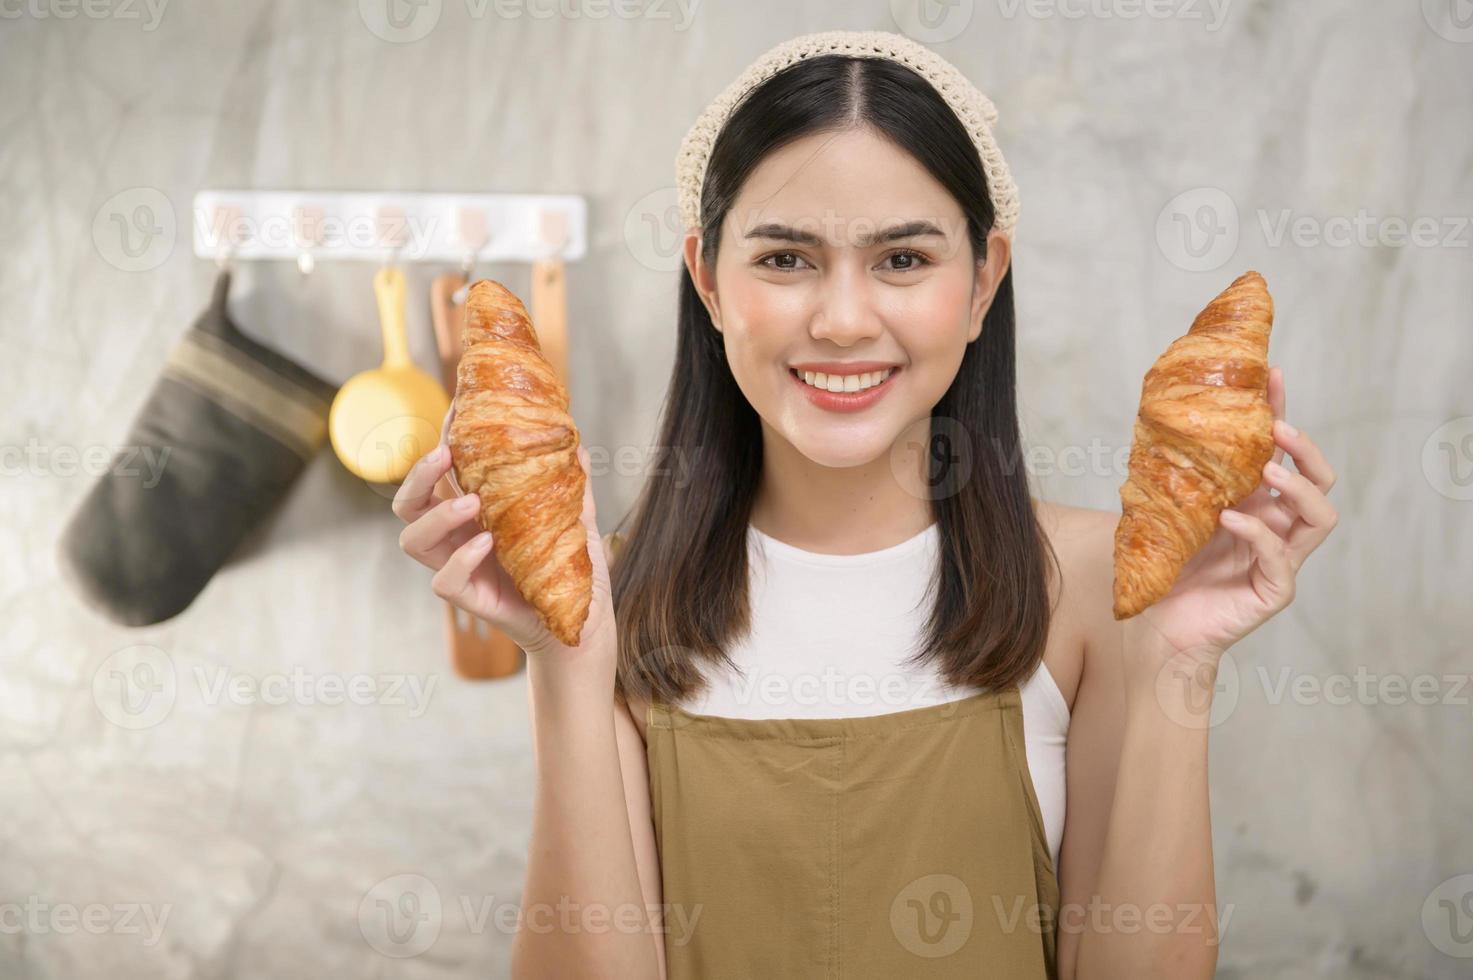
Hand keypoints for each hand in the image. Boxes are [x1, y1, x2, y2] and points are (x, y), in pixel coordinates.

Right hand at [392, 440, 613, 658]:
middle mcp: (458, 537)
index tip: (456, 411)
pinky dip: (460, 559)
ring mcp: (460, 568)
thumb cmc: (570, 570)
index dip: (441, 442)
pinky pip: (444, 581)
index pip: (443, 474)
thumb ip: (571, 486)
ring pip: (413, 540)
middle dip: (417, 476)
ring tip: (471, 503)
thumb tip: (577, 443)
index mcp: (475, 513)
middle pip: (409, 504)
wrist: (582, 622)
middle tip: (444, 455)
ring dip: (437, 515)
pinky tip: (485, 544)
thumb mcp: (574, 520)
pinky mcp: (470, 599)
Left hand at [1129, 366, 1339, 661]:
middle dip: (1305, 450)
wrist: (1156, 624)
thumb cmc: (1165, 568)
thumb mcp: (1170, 509)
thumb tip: (1159, 418)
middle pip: (1319, 481)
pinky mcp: (1273, 590)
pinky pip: (1280, 558)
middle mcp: (1275, 526)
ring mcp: (1280, 559)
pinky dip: (1258, 532)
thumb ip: (1178, 475)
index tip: (1271, 376)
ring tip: (1268, 470)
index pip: (1280, 453)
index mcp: (1256, 502)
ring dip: (1297, 487)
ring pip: (1319, 517)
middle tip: (1278, 430)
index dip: (1281, 414)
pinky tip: (1231, 518)